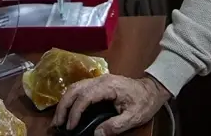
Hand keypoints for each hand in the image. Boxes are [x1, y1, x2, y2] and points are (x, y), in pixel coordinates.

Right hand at [53, 74, 170, 135]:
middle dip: (64, 106)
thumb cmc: (144, 102)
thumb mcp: (133, 117)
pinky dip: (71, 98)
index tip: (70, 127)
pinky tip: (68, 110)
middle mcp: (100, 80)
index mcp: (108, 86)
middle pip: (75, 88)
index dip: (75, 112)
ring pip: (75, 86)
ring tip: (59, 119)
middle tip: (57, 123)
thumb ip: (115, 126)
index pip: (85, 96)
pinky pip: (80, 88)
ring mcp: (99, 80)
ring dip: (65, 102)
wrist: (153, 89)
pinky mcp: (98, 83)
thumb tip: (96, 134)